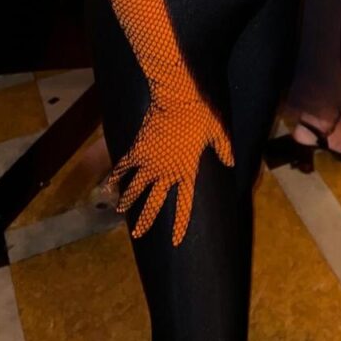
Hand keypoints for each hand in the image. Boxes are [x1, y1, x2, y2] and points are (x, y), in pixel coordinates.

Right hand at [111, 92, 233, 245]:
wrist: (176, 100)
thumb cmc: (199, 115)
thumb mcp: (216, 131)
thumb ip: (223, 148)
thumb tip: (231, 163)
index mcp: (187, 171)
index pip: (184, 204)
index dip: (179, 223)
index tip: (175, 241)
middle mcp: (167, 172)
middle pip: (154, 202)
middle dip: (146, 220)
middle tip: (138, 234)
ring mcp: (150, 163)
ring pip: (136, 188)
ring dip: (128, 200)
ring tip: (120, 210)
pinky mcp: (138, 150)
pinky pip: (123, 167)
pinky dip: (115, 175)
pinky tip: (108, 184)